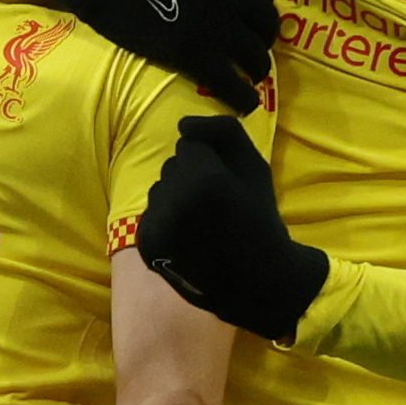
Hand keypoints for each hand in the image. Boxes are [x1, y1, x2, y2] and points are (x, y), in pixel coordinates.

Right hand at [37, 0, 280, 112]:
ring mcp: (215, 27)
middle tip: (252, 51)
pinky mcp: (193, 53)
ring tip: (250, 78)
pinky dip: (242, 96)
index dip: (260, 13)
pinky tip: (245, 104)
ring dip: (257, 70)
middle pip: (265, 28)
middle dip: (263, 42)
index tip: (251, 23)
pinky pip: (229, 82)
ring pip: (253, 57)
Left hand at [136, 115, 327, 341]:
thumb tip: (182, 124)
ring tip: (205, 223)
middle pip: (172, 165)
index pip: (190, 143)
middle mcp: (173, 202)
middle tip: (219, 207)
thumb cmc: (259, 219)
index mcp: (203, 181)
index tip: (229, 186)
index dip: (213, 162)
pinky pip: (151, 213)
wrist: (256, 280)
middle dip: (192, 178)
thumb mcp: (254, 167)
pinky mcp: (146, 244)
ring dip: (177, 198)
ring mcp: (156, 225)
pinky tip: (189, 238)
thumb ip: (223, 132)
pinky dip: (167, 221)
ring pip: (160, 188)